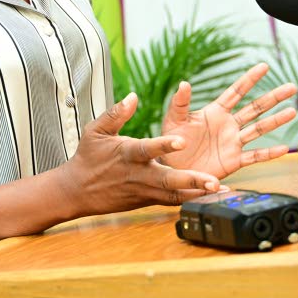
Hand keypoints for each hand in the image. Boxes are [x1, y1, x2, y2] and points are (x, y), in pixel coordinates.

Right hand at [56, 93, 222, 216]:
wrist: (77, 191)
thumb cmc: (88, 157)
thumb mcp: (95, 131)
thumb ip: (115, 114)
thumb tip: (133, 96)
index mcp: (127, 154)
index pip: (148, 149)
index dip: (164, 145)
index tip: (182, 140)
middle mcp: (139, 175)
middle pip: (168, 180)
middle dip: (191, 180)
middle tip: (213, 181)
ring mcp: (144, 191)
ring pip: (174, 195)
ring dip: (197, 193)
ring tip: (220, 190)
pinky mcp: (148, 201)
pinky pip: (171, 201)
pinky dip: (190, 200)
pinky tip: (209, 198)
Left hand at [159, 62, 297, 178]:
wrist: (170, 169)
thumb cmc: (170, 142)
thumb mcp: (173, 120)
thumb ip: (180, 103)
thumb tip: (184, 83)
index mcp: (215, 112)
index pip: (236, 92)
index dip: (250, 79)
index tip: (264, 66)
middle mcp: (228, 125)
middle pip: (255, 108)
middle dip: (273, 97)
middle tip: (291, 87)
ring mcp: (233, 142)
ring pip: (259, 129)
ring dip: (276, 120)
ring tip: (292, 111)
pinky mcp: (233, 161)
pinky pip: (255, 156)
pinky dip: (269, 153)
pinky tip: (284, 148)